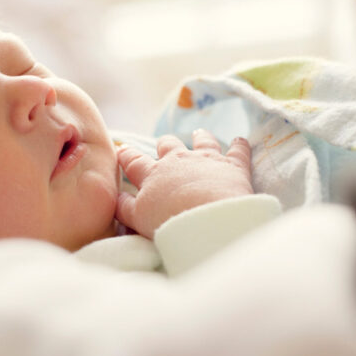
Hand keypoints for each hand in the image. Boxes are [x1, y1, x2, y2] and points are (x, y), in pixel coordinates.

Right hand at [116, 129, 252, 238]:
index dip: (128, 155)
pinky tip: (240, 140)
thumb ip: (124, 207)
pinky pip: (238, 150)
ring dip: (201, 137)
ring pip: (203, 141)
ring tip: (199, 133)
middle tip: (165, 143)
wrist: (208, 219)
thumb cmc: (169, 222)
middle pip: (169, 145)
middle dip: (165, 144)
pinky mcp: (233, 165)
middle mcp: (178, 160)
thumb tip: (115, 197)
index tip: (123, 149)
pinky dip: (240, 145)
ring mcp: (206, 159)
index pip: (135, 161)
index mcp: (153, 174)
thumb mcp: (138, 219)